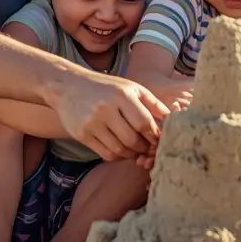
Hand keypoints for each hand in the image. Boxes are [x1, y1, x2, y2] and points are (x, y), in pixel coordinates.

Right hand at [49, 73, 168, 161]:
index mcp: (122, 95)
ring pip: (119, 150)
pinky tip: (121, 149)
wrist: (68, 86)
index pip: (144, 123)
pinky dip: (117, 156)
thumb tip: (172, 120)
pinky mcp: (81, 134)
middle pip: (132, 139)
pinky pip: (105, 153)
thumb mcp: (131, 88)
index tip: (157, 139)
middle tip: (147, 148)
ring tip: (135, 149)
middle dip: (144, 147)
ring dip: (131, 154)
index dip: (154, 135)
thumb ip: (153, 103)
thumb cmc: (106, 87)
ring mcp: (92, 123)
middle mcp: (106, 109)